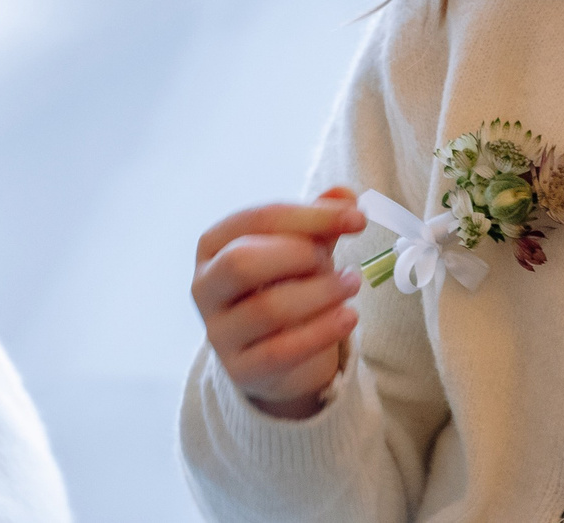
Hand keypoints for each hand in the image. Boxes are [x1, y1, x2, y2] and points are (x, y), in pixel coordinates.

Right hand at [192, 186, 369, 419]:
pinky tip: (348, 317)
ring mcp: (219, 331)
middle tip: (337, 261)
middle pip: (242, 263)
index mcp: (213, 245)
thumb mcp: (299, 251)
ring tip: (352, 285)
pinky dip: (321, 331)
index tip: (357, 219)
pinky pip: (281, 351)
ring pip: (266, 309)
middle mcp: (205, 286)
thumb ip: (318, 223)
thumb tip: (346, 194)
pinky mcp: (240, 369)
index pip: (256, 220)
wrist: (277, 359)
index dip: (310, 216)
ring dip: (319, 294)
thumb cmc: (284, 288)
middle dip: (298, 256)